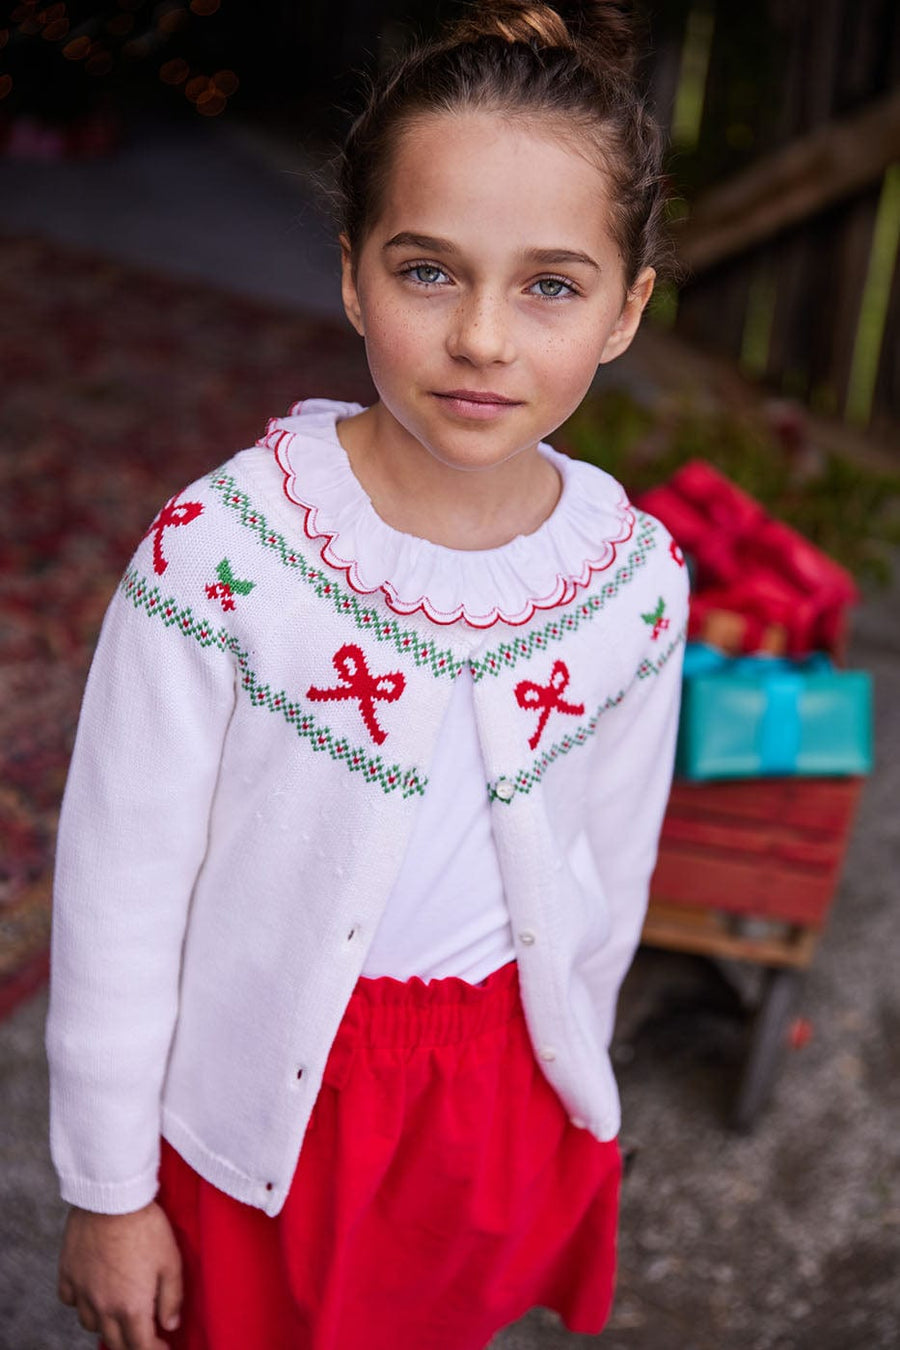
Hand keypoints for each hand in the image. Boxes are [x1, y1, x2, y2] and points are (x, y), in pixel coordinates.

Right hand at [58, 1201, 182, 1349]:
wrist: (111, 1198)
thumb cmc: (145, 1226)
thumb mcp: (171, 1261)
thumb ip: (172, 1297)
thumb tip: (171, 1323)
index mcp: (131, 1306)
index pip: (141, 1346)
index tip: (163, 1345)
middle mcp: (103, 1307)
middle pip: (115, 1342)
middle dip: (132, 1343)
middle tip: (143, 1334)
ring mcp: (82, 1292)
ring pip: (91, 1325)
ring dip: (107, 1325)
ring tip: (119, 1313)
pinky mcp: (68, 1274)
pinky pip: (71, 1301)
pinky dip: (82, 1303)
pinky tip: (92, 1293)